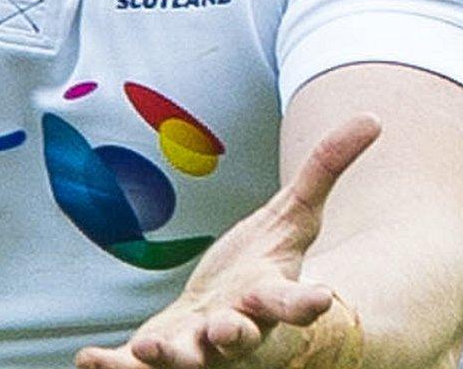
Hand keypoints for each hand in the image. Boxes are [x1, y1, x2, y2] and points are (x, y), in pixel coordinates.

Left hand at [75, 114, 381, 368]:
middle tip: (228, 332)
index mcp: (269, 298)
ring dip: (172, 357)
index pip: (293, 302)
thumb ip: (325, 171)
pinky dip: (114, 367)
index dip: (306, 303)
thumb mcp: (294, 219)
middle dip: (234, 337)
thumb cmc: (263, 269)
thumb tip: (373, 118)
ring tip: (151, 350)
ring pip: (188, 360)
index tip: (320, 299)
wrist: (227, 320)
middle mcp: (237, 331)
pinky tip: (89, 359)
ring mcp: (198, 349)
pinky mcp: (161, 354)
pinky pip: (136, 368)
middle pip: (241, 339)